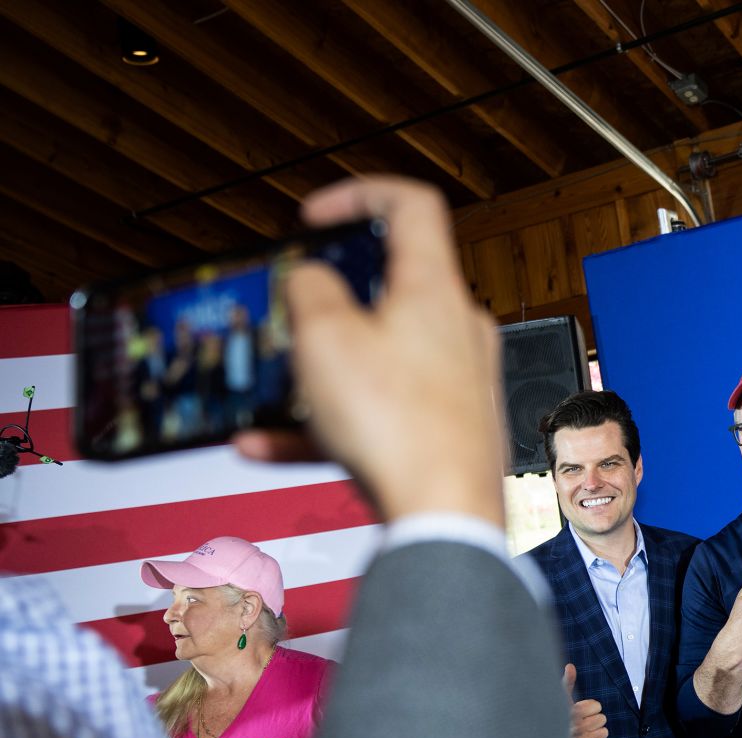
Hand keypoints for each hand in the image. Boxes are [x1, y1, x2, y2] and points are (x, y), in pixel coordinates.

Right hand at [234, 176, 505, 526]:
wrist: (446, 518)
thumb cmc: (399, 426)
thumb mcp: (324, 338)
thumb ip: (309, 290)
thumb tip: (311, 279)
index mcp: (434, 289)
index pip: (412, 206)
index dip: (359, 195)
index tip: (314, 217)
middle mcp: (457, 329)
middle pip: (391, 289)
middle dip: (329, 301)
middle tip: (289, 314)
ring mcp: (458, 382)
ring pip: (376, 360)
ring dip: (317, 372)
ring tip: (268, 391)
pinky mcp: (448, 431)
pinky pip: (378, 415)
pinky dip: (324, 425)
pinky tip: (263, 446)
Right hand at [563, 663, 607, 737]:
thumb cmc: (557, 715)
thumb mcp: (561, 698)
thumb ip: (568, 681)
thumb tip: (570, 666)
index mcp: (571, 712)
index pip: (597, 707)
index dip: (592, 707)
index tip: (581, 709)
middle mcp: (574, 728)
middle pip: (602, 719)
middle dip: (595, 718)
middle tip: (584, 720)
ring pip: (604, 733)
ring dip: (597, 731)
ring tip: (586, 730)